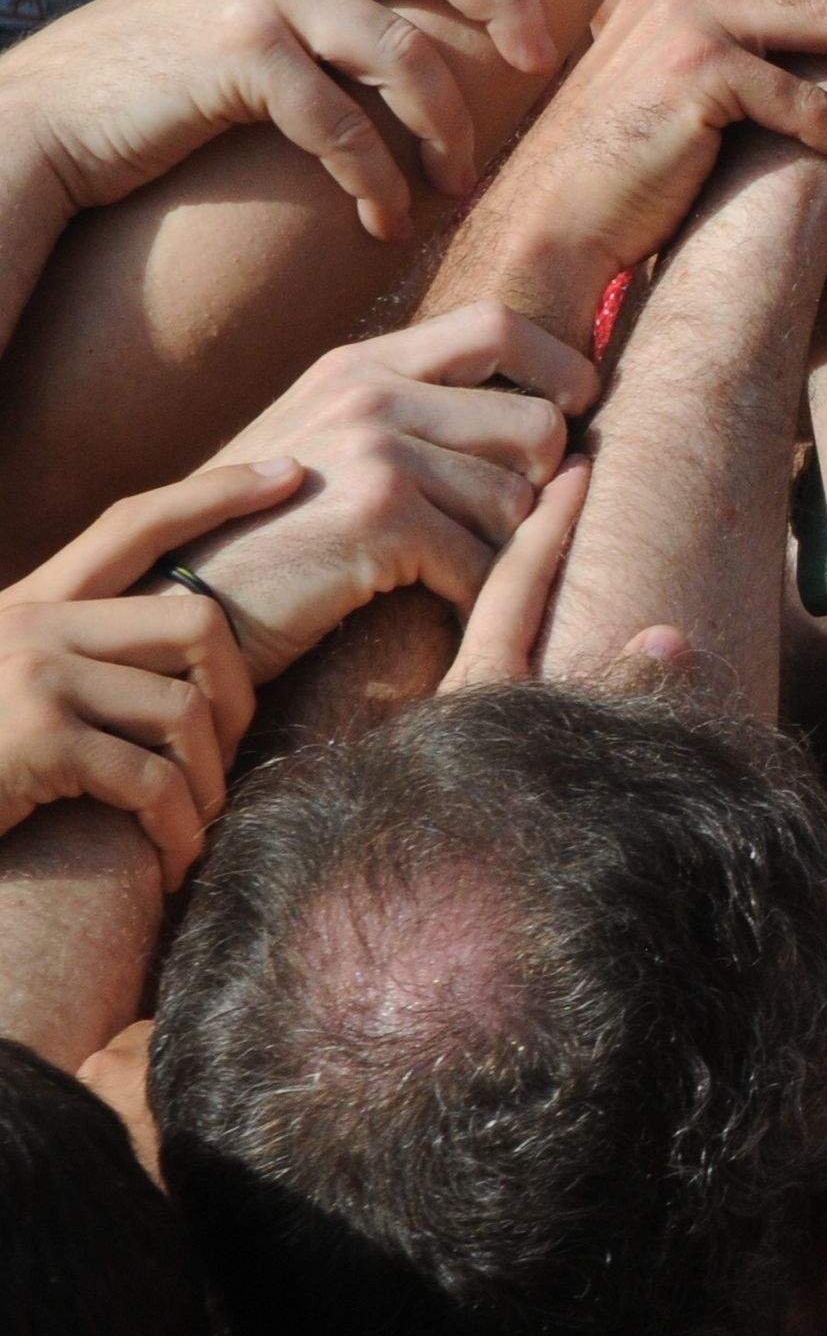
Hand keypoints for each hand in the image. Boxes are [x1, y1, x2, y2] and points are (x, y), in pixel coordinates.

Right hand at [0, 0, 554, 241]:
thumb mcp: (249, 10)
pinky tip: (384, 221)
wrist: (50, 116)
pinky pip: (345, 124)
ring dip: (447, 131)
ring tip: (455, 184)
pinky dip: (377, 183)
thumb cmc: (164, 77)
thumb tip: (419, 18)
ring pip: (406, 51)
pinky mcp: (237, 57)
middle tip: (540, 61)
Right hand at [0, 461, 298, 882]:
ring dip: (208, 782)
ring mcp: (33, 676)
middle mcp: (31, 623)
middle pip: (195, 621)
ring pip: (185, 709)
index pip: (134, 524)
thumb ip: (83, 659)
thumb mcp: (15, 691)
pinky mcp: (40, 739)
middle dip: (238, 694)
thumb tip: (195, 654)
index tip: (291, 474)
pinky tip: (174, 862)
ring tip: (198, 826)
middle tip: (234, 755)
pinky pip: (154, 780)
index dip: (216, 494)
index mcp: (29, 605)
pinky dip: (178, 829)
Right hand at [173, 309, 598, 680]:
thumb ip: (411, 408)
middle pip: (538, 422)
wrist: (178, 594)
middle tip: (497, 521)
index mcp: (359, 363)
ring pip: (520, 501)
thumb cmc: (262, 527)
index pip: (497, 323)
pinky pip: (483, 560)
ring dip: (498, 547)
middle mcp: (369, 393)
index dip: (560, 365)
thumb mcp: (325, 437)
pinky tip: (430, 600)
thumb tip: (541, 411)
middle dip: (538, 482)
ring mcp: (374, 450)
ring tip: (441, 563)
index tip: (576, 406)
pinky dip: (469, 593)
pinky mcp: (380, 516)